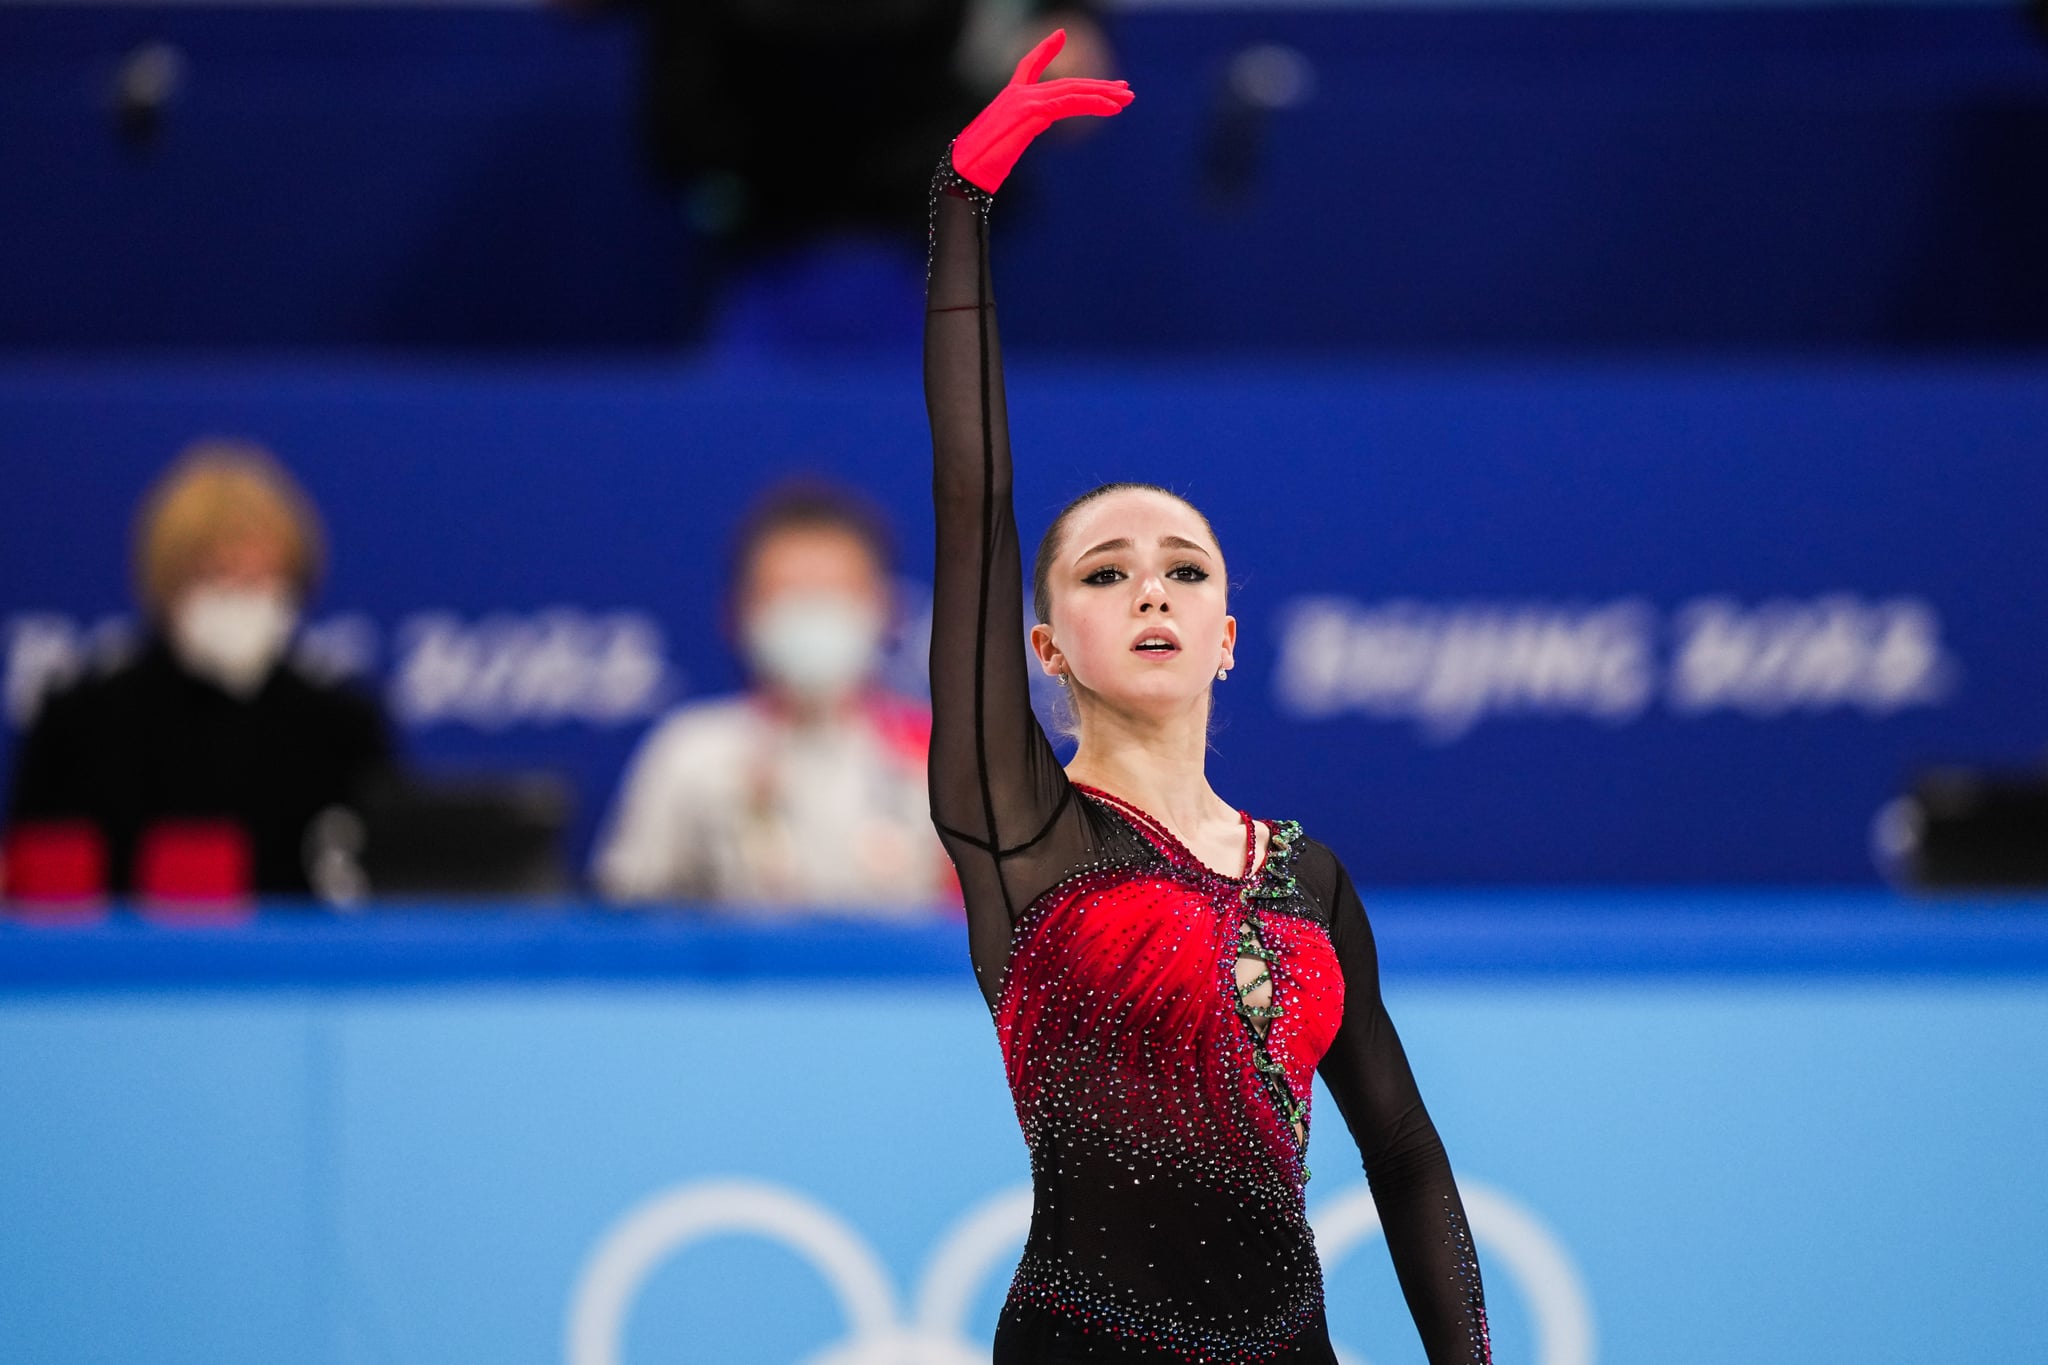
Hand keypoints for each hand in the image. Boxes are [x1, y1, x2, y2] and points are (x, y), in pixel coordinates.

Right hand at [951, 29, 1132, 193]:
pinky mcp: (1033, 111)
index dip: (1046, 49)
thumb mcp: (1001, 144)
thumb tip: (1027, 132)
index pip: (1028, 64)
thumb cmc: (979, 165)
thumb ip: (1018, 131)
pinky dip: (1094, 103)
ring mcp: (1025, 99)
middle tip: (1124, 90)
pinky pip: (1071, 102)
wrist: (966, 170)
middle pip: (1066, 82)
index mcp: (1010, 97)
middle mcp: (1018, 93)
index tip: (1061, 35)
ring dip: (1104, 95)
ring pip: (1073, 90)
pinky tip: (1112, 107)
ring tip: (1126, 99)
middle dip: (1097, 86)